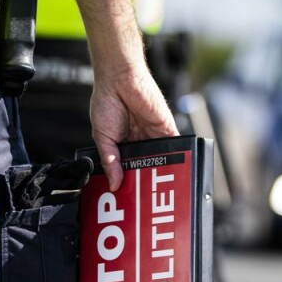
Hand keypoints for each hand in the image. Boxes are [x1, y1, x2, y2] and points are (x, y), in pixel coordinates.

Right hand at [90, 63, 178, 190]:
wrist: (120, 79)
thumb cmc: (106, 102)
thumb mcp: (103, 136)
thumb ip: (110, 161)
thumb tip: (113, 184)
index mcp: (123, 145)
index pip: (128, 169)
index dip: (129, 183)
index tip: (129, 200)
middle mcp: (140, 142)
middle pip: (146, 167)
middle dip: (146, 183)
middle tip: (146, 202)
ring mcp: (154, 136)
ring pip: (161, 160)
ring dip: (162, 174)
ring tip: (161, 193)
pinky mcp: (167, 128)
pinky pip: (175, 146)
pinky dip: (178, 158)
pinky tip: (178, 173)